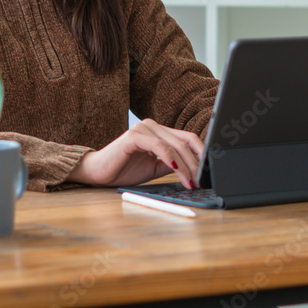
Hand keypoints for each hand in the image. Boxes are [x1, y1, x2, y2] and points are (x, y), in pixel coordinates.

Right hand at [67, 119, 203, 188]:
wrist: (98, 173)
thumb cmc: (125, 169)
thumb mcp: (155, 168)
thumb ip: (173, 164)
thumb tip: (196, 170)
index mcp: (160, 132)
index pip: (188, 139)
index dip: (201, 154)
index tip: (209, 172)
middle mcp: (153, 126)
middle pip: (185, 141)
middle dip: (197, 163)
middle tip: (202, 180)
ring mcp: (143, 128)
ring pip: (174, 145)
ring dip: (186, 165)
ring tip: (191, 181)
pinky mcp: (133, 136)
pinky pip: (158, 145)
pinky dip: (169, 156)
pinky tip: (176, 167)